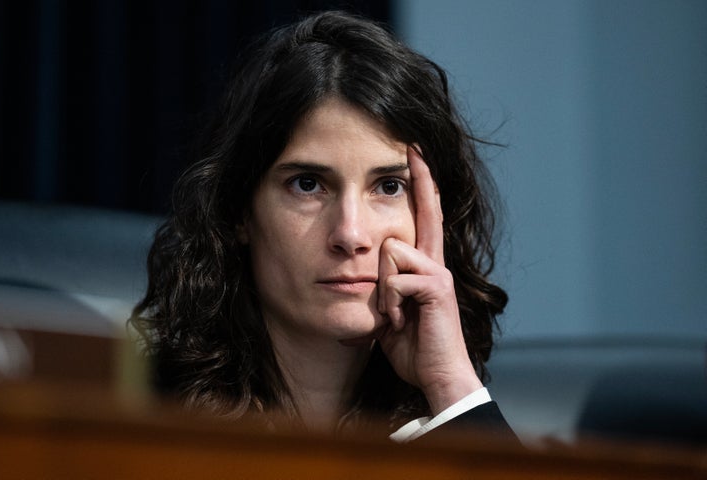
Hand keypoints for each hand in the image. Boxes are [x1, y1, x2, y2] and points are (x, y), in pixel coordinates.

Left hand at [377, 147, 482, 414]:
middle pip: (421, 213)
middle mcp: (436, 262)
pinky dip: (390, 306)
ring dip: (383, 289)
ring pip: (390, 250)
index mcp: (424, 265)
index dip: (422, 183)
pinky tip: (400, 323)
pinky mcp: (437, 288)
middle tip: (412, 153)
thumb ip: (384, 288)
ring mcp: (439, 272)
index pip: (424, 215)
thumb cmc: (413, 346)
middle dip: (419, 182)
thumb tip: (366, 274)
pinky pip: (395, 280)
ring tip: (395, 316)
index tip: (416, 151)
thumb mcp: (390, 311)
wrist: (437, 376)